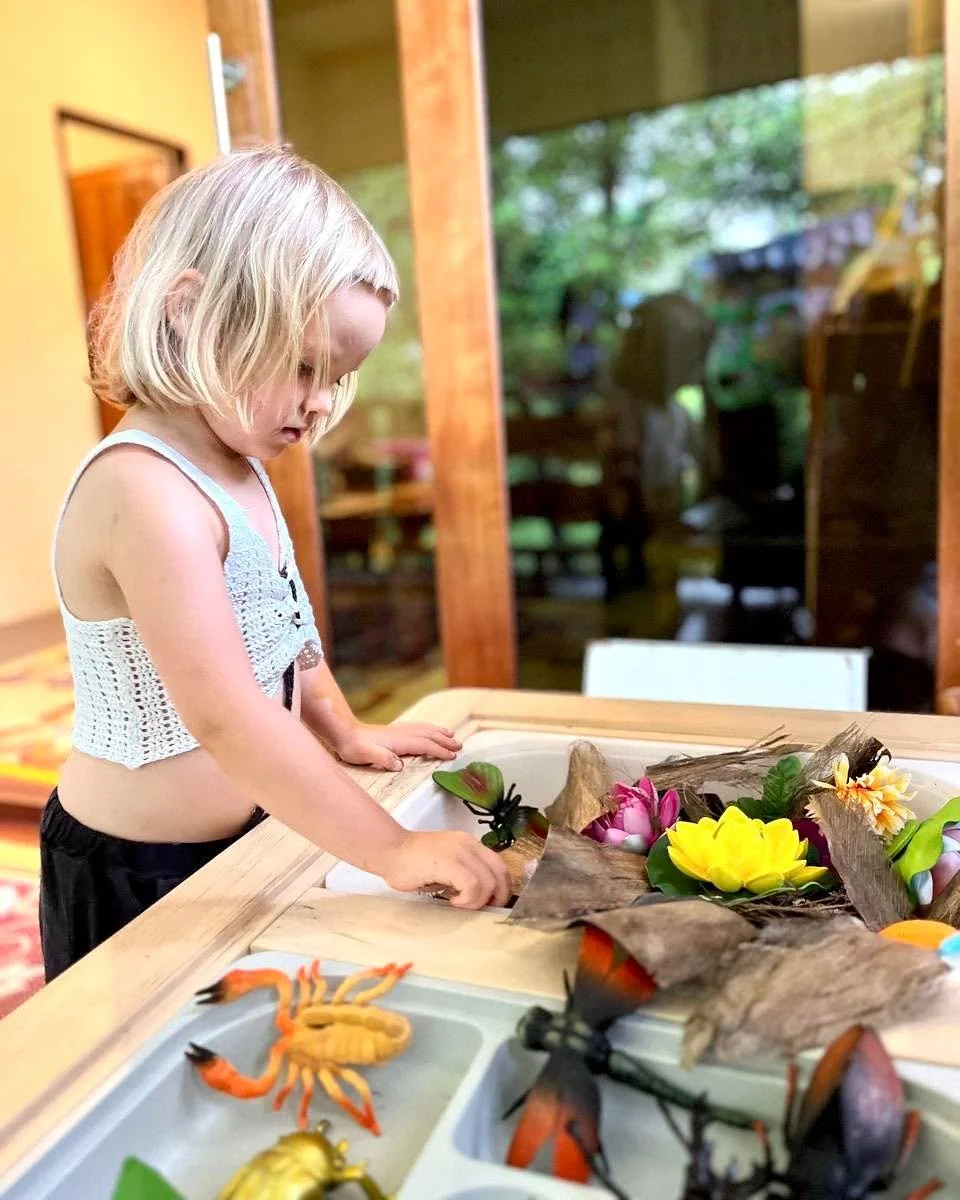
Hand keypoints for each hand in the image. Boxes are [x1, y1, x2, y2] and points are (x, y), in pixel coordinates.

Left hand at [321, 705, 460, 770]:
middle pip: (428, 735)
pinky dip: (427, 728)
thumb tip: (400, 764)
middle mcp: (401, 733)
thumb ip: (383, 758)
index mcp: (398, 741)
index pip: (424, 745)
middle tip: (460, 746)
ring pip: (423, 729)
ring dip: (438, 732)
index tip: (453, 756)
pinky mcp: (393, 731)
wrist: (343, 733)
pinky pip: (416, 727)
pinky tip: (428, 730)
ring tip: (451, 735)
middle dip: (444, 741)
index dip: (439, 750)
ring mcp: (397, 731)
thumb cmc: (354, 747)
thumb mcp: (366, 755)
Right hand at [380, 830, 511, 908]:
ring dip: (477, 901)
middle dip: (496, 897)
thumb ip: (464, 874)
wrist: (389, 851)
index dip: (501, 889)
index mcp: (470, 844)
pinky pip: (472, 885)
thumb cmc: (412, 863)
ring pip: (489, 882)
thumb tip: (481, 897)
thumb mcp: (445, 865)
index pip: (499, 866)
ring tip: (458, 904)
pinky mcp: (450, 862)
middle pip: (500, 874)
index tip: (489, 904)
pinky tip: (451, 902)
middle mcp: (469, 844)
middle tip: (478, 909)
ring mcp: (460, 851)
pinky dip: (467, 900)